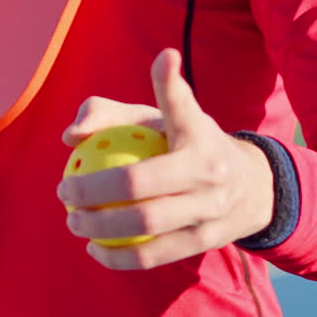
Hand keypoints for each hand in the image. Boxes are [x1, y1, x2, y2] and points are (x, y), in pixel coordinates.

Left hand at [57, 48, 274, 269]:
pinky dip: (118, 256)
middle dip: (91, 191)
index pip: (178, 104)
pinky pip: (154, 256)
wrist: (252, 185)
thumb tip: (71, 135)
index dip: (168, 82)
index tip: (153, 60)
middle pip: (138, 182)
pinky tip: (93, 248)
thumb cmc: (188, 142)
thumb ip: (109, 114)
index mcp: (199, 132)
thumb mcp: (161, 117)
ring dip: (99, 228)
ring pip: (145, 226)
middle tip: (65, 191)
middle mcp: (210, 170)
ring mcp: (211, 209)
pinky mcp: (207, 241)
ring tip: (74, 221)